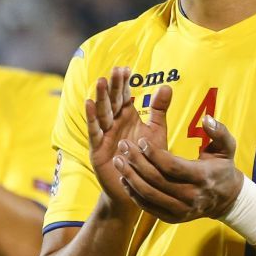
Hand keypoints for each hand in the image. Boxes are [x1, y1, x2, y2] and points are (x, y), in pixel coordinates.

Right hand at [87, 68, 163, 217]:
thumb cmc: (147, 159)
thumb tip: (167, 86)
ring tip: (101, 81)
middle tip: (115, 71)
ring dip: (101, 98)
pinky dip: (92, 118)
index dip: (124, 83)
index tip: (126, 69)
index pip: (124, 96)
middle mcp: (114, 123)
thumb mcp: (156, 132)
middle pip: (112, 101)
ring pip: (102, 113)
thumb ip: (159, 110)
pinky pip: (94, 131)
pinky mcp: (97, 149)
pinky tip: (89, 103)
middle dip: (113, 86)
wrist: (138, 187)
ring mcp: (104, 135)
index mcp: (127, 117)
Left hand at [112, 93, 244, 223]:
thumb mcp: (227, 147)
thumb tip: (206, 118)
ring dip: (130, 177)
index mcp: (203, 177)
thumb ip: (219, 131)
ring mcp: (181, 210)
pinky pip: (148, 206)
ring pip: (149, 194)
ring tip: (118, 160)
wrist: (226, 199)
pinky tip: (124, 178)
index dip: (153, 153)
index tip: (141, 140)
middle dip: (136, 162)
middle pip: (156, 180)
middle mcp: (191, 197)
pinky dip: (134, 193)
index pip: (171, 166)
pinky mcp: (173, 218)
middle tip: (123, 146)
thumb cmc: (223, 168)